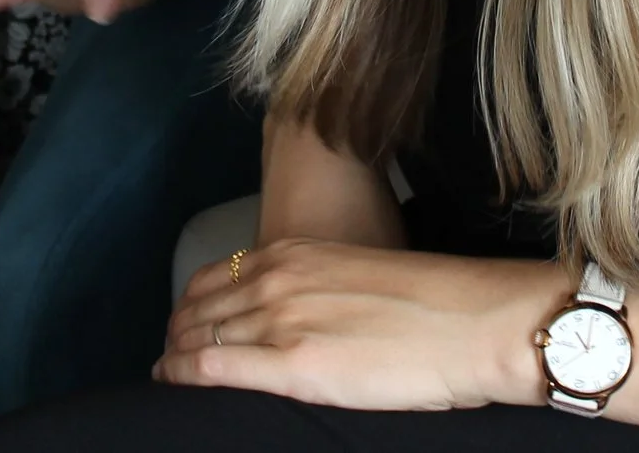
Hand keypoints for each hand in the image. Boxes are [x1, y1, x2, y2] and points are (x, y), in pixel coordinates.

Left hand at [156, 237, 573, 410]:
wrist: (472, 320)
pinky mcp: (293, 365)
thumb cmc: (434, 304)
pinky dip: (183, 376)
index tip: (183, 327)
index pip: (213, 278)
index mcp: (293, 254)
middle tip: (166, 357)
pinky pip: (213, 368)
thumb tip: (305, 315)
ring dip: (173, 356)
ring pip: (197, 336)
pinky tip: (170, 384)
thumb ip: (318, 287)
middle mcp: (277, 279)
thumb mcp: (358, 275)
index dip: (190, 306)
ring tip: (165, 375)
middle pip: (197, 308)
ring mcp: (281, 320)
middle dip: (175, 335)